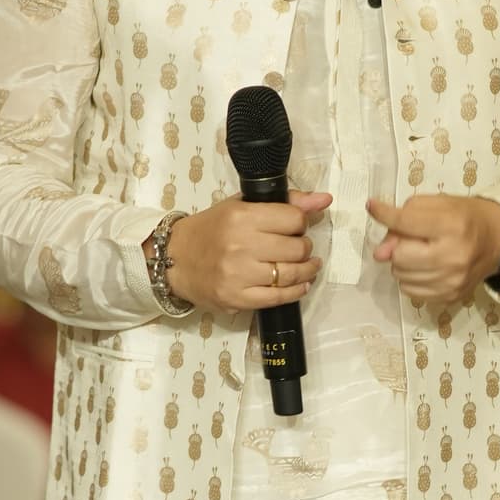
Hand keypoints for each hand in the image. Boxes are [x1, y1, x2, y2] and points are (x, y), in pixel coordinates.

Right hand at [161, 192, 331, 317]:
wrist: (175, 259)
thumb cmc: (210, 229)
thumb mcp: (242, 206)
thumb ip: (285, 202)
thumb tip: (324, 200)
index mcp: (242, 217)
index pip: (294, 219)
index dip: (301, 222)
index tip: (295, 226)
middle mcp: (241, 245)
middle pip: (297, 248)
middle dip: (304, 247)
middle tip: (298, 247)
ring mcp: (239, 275)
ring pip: (292, 274)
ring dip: (307, 270)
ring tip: (307, 266)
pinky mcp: (237, 299)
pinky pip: (279, 297)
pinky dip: (297, 291)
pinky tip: (300, 284)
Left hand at [367, 195, 499, 308]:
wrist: (496, 239)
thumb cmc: (464, 217)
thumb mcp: (437, 205)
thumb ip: (405, 218)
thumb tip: (380, 252)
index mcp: (452, 226)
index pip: (406, 223)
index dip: (384, 214)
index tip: (373, 207)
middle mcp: (454, 257)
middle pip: (399, 256)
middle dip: (397, 246)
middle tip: (410, 239)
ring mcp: (452, 281)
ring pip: (401, 276)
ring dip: (402, 263)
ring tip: (420, 253)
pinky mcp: (450, 297)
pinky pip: (410, 292)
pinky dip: (410, 279)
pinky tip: (424, 267)